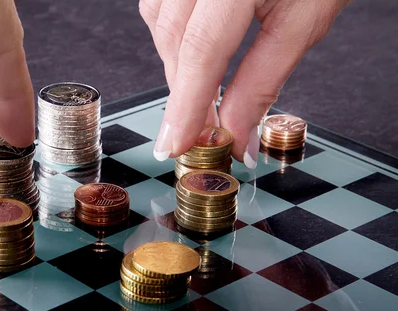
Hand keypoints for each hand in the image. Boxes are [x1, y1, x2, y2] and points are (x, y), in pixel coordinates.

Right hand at [140, 0, 348, 167]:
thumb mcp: (302, 23)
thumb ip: (262, 82)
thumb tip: (236, 134)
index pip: (200, 51)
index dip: (186, 105)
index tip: (177, 144)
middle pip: (175, 42)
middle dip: (184, 95)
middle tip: (200, 134)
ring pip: (161, 25)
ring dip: (178, 68)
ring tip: (201, 96)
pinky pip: (160, 6)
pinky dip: (173, 40)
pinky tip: (192, 56)